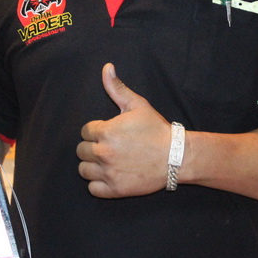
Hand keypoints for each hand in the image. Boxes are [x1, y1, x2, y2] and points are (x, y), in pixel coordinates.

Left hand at [77, 63, 171, 197]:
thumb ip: (118, 88)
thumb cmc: (156, 129)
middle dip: (92, 147)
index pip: (85, 131)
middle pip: (81, 151)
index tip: (110, 134)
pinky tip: (110, 176)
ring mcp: (108, 173)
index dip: (96, 131)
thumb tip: (107, 67)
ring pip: (83, 170)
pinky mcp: (115, 190)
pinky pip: (93, 189)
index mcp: (105, 131)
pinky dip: (98, 184)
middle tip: (110, 147)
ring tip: (108, 162)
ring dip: (93, 166)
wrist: (176, 157)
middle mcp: (103, 152)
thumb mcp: (138, 105)